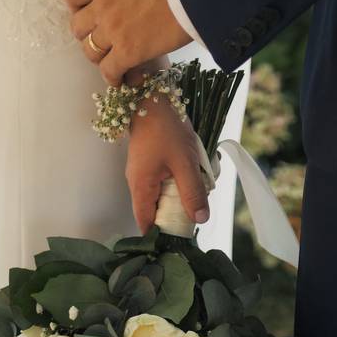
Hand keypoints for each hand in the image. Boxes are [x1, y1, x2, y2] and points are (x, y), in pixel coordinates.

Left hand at [66, 0, 191, 85]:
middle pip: (78, 27)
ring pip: (91, 52)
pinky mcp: (128, 52)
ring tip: (113, 61)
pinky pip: (109, 70)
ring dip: (100, 58)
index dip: (77, 6)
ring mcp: (113, 30)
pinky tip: (122, 79)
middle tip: (103, 41)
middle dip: (88, 35)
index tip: (88, 13)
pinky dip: (113, 77)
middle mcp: (102, 6)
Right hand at [125, 91, 209, 232]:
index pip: (145, 223)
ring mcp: (141, 172)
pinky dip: (175, 183)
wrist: (152, 98)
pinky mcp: (147, 163)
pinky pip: (161, 182)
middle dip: (174, 215)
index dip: (160, 234)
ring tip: (197, 190)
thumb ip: (193, 193)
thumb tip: (200, 219)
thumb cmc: (166, 130)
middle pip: (153, 211)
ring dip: (178, 196)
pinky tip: (190, 174)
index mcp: (141, 187)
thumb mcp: (185, 163)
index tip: (179, 238)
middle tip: (195, 213)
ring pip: (159, 196)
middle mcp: (136, 183)